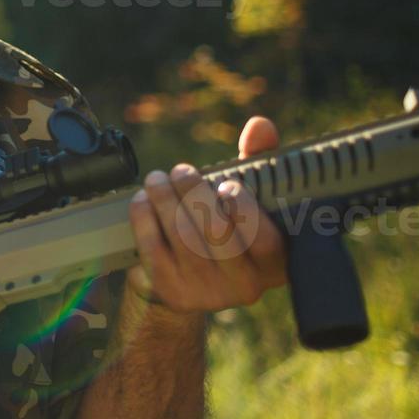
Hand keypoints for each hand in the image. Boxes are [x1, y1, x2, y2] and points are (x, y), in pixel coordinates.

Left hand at [126, 116, 287, 314]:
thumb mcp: (246, 197)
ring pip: (183, 237)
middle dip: (194, 193)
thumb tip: (260, 125)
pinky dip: (144, 218)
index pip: (267, 240)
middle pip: (218, 233)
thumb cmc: (224, 225)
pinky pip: (153, 248)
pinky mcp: (172, 292)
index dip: (245, 209)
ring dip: (165, 199)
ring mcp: (208, 293)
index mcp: (274, 263)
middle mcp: (246, 285)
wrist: (188, 278)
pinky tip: (143, 200)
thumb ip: (257, 161)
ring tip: (157, 179)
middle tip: (181, 171)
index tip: (227, 185)